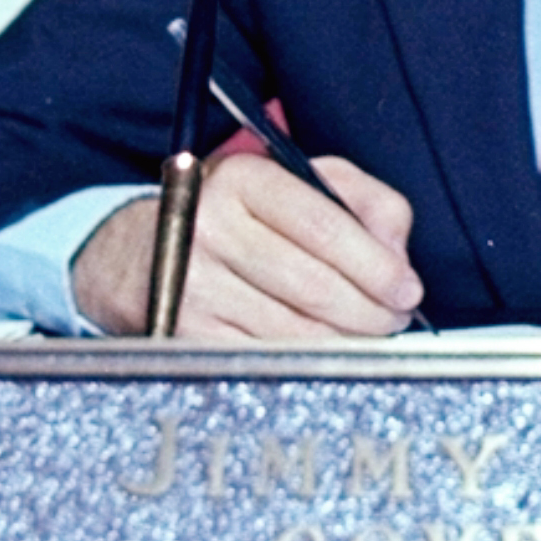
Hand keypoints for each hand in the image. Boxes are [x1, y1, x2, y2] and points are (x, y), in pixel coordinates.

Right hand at [69, 152, 424, 339]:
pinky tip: (327, 352)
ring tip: (368, 335)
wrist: (133, 253)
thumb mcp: (294, 182)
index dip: (376, 263)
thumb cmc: (235, 216)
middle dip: (370, 310)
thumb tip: (397, 248)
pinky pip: (265, 358)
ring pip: (294, 329)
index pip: (323, 224)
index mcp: (242, 179)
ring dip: (346, 340)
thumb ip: (359, 198)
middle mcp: (209, 229)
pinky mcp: (184, 334)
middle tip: (396, 319)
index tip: (408, 287)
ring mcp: (192, 286)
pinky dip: (307, 361)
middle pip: (313, 285)